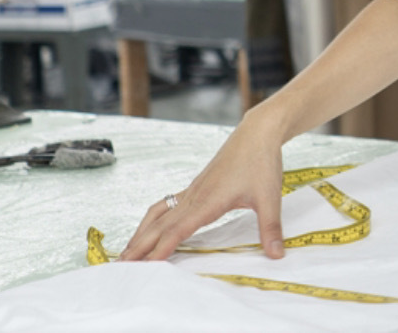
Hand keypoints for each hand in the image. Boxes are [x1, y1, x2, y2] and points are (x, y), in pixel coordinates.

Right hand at [118, 107, 288, 260]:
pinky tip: (149, 228)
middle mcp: (194, 196)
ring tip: (127, 251)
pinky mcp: (195, 187)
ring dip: (141, 232)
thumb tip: (277, 255)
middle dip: (139, 246)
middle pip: (160, 225)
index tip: (146, 265)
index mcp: (208, 201)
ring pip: (159, 214)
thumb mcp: (270, 198)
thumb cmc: (262, 163)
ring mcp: (192, 191)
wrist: (257, 133)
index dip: (161, 248)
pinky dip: (153, 220)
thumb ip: (271, 229)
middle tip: (120, 265)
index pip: (178, 230)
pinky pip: (167, 205)